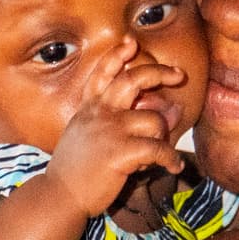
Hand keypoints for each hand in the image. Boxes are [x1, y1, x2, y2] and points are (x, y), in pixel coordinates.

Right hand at [46, 44, 187, 215]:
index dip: (118, 56)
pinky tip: (173, 167)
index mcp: (89, 109)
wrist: (60, 196)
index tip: (131, 43)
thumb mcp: (86, 137)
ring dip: (163, 137)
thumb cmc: (75, 171)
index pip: (103, 74)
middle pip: (133, 80)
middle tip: (178, 75)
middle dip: (160, 72)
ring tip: (158, 155)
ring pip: (154, 120)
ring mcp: (110, 131)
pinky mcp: (121, 152)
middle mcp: (100, 114)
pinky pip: (159, 148)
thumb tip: (160, 112)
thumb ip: (116, 123)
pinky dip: (171, 159)